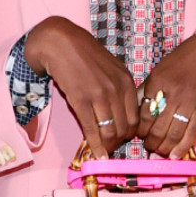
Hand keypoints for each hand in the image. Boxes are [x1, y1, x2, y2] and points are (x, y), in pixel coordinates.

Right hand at [23, 16, 139, 157]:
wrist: (60, 43)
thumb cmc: (85, 55)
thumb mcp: (111, 69)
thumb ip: (119, 89)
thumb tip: (122, 115)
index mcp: (126, 82)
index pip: (135, 118)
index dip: (129, 134)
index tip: (122, 140)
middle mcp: (116, 89)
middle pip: (124, 128)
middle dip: (118, 143)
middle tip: (111, 148)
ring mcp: (99, 95)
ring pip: (109, 132)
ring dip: (107, 146)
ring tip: (103, 152)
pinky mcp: (80, 100)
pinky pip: (91, 128)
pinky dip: (94, 145)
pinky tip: (94, 153)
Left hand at [136, 25, 195, 158]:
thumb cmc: (185, 59)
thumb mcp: (161, 69)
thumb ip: (147, 88)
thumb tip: (133, 107)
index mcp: (157, 82)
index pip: (143, 114)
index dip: (139, 130)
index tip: (138, 135)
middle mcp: (172, 93)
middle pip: (157, 127)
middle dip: (151, 142)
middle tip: (149, 146)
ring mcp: (189, 101)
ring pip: (173, 133)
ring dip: (165, 148)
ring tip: (160, 151)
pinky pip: (192, 132)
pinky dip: (182, 147)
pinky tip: (176, 155)